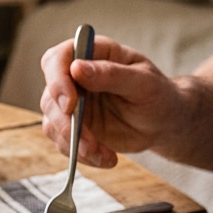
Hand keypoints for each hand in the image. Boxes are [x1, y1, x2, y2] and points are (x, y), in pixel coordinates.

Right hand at [39, 35, 183, 167]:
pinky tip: (106, 157)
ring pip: (52, 124)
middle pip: (50, 97)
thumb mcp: (143, 82)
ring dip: (75, 144)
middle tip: (89, 144)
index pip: (57, 59)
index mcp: (93, 55)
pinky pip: (63, 143)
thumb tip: (77, 68)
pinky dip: (81, 155)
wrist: (162, 122)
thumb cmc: (158, 94)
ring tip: (105, 154)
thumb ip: (111, 74)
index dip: (57, 80)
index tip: (70, 104)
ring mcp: (71, 104)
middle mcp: (75, 78)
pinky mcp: (71, 127)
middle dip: (66, 124)